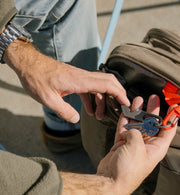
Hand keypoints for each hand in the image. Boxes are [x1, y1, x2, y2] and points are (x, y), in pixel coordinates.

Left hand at [4, 40, 129, 122]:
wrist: (28, 64)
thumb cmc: (36, 78)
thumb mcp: (48, 99)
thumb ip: (64, 111)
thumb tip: (76, 119)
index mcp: (79, 81)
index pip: (107, 84)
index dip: (119, 93)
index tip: (126, 103)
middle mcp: (83, 77)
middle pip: (109, 81)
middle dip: (118, 94)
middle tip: (122, 107)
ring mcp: (80, 77)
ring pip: (100, 86)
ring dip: (104, 100)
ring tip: (100, 116)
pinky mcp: (76, 80)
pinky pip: (91, 88)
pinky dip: (94, 99)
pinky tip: (90, 111)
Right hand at [97, 94, 175, 194]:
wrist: (110, 181)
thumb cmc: (128, 169)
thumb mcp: (136, 145)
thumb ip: (135, 132)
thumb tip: (130, 130)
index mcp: (157, 148)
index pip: (168, 130)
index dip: (171, 117)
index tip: (173, 105)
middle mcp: (147, 146)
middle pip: (152, 125)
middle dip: (153, 111)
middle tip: (153, 98)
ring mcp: (134, 145)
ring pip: (137, 125)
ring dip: (137, 112)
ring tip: (138, 100)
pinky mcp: (122, 145)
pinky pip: (125, 128)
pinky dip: (125, 119)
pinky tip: (126, 109)